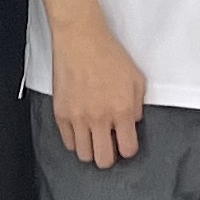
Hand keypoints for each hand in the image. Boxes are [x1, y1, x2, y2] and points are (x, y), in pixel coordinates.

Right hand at [48, 20, 150, 168]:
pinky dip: (76, 139)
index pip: (128, 149)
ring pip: (84, 155)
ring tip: (94, 136)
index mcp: (122, 110)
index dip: (128, 148)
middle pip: (104, 160)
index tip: (125, 142)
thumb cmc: (108, 54)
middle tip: (109, 143)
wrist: (80, 39)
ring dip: (91, 149)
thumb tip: (132, 123)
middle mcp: (99, 118)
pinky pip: (68, 142)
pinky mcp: (60, 113)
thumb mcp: (136, 78)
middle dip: (109, 155)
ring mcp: (78, 117)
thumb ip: (138, 105)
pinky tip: (81, 127)